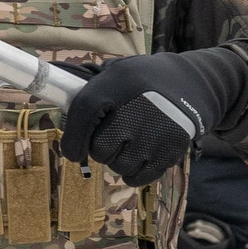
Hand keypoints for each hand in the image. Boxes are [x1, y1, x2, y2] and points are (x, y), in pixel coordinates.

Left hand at [63, 49, 247, 185]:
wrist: (195, 85)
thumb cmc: (146, 80)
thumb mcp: (118, 71)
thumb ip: (88, 86)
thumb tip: (53, 85)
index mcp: (118, 82)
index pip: (84, 113)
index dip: (72, 138)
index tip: (72, 151)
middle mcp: (136, 108)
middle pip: (100, 149)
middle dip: (99, 148)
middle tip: (110, 137)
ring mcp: (155, 133)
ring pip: (118, 165)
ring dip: (118, 159)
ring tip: (130, 141)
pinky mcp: (170, 151)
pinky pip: (137, 177)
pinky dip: (133, 171)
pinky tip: (140, 154)